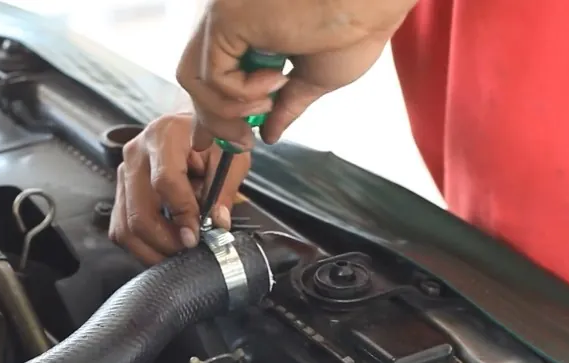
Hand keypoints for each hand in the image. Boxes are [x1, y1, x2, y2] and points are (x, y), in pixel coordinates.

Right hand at [109, 113, 249, 264]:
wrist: (186, 128)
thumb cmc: (208, 139)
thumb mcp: (228, 156)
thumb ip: (225, 189)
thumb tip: (218, 223)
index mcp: (164, 137)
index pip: (165, 181)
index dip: (182, 213)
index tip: (196, 235)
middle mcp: (136, 154)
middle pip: (139, 212)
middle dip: (166, 240)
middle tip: (189, 248)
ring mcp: (123, 174)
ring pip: (125, 227)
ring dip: (152, 248)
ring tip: (177, 251)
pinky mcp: (119, 191)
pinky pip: (121, 229)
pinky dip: (142, 245)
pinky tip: (163, 245)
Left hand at [177, 0, 417, 149]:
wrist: (374, 4)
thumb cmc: (355, 28)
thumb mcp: (314, 79)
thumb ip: (284, 105)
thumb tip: (269, 133)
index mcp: (247, 29)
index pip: (209, 73)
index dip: (206, 110)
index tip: (210, 140)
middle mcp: (229, 18)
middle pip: (194, 77)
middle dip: (212, 118)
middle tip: (241, 142)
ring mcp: (224, 16)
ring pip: (193, 78)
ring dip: (226, 110)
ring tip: (266, 109)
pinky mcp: (226, 18)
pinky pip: (212, 74)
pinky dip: (241, 92)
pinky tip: (276, 80)